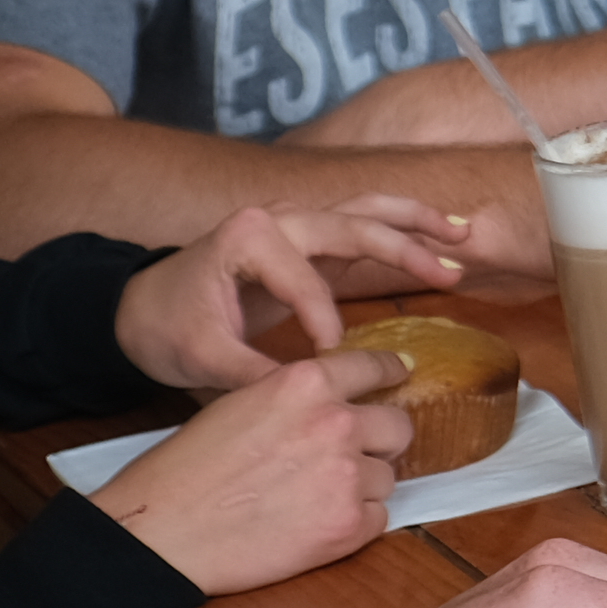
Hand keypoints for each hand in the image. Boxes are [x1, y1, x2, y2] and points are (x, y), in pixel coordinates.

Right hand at [87, 347, 409, 596]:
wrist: (163, 531)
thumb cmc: (187, 469)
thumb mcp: (240, 403)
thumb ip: (296, 399)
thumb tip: (335, 402)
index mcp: (305, 383)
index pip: (374, 367)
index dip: (388, 375)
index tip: (399, 376)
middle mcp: (335, 422)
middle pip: (397, 426)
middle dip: (380, 441)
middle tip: (349, 457)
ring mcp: (346, 476)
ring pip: (388, 477)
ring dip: (362, 487)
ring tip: (312, 499)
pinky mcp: (348, 526)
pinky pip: (379, 519)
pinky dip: (355, 524)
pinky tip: (313, 525)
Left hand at [112, 198, 468, 390]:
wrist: (142, 305)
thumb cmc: (169, 327)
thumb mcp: (202, 357)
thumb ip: (255, 375)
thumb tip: (307, 397)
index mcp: (250, 237)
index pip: (305, 281)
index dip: (323, 323)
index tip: (331, 362)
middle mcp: (279, 216)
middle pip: (354, 224)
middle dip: (404, 248)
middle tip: (449, 273)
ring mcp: (297, 221)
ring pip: (368, 210)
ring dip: (417, 223)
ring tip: (464, 235)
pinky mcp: (310, 238)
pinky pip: (364, 223)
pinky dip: (404, 228)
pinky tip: (442, 239)